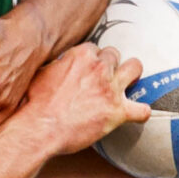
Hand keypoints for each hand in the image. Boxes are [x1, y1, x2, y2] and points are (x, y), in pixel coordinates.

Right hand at [20, 43, 146, 155]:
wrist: (40, 128)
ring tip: (129, 82)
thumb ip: (59, 65)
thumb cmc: (36, 103)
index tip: (87, 71)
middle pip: (113, 56)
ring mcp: (111, 88)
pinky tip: (137, 113)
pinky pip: (142, 110)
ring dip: (132, 74)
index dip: (91, 61)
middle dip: (108, 66)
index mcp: (81, 55)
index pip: (94, 49)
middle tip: (102, 79)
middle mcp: (99, 67)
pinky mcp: (117, 112)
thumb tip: (61, 65)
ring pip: (135, 68)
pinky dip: (141, 112)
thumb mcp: (43, 72)